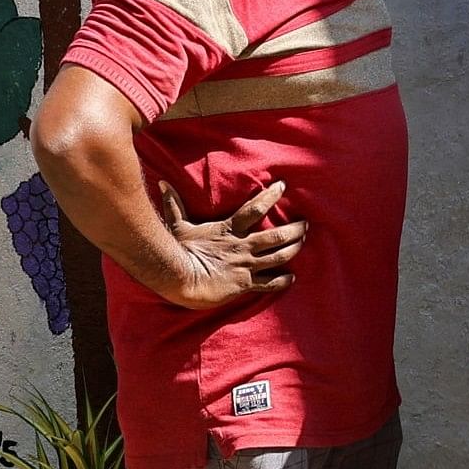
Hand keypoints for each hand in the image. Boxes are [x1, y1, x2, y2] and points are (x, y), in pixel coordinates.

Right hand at [155, 179, 306, 310]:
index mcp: (229, 230)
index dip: (270, 196)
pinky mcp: (244, 284)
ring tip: (304, 242)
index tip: (283, 186)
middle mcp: (242, 246)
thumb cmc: (179, 252)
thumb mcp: (177, 225)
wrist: (181, 279)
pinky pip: (269, 283)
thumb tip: (163, 183)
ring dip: (293, 249)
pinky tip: (292, 278)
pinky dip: (282, 281)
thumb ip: (174, 204)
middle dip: (294, 229)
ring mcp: (246, 266)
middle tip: (305, 224)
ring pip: (278, 256)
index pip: (255, 209)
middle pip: (276, 236)